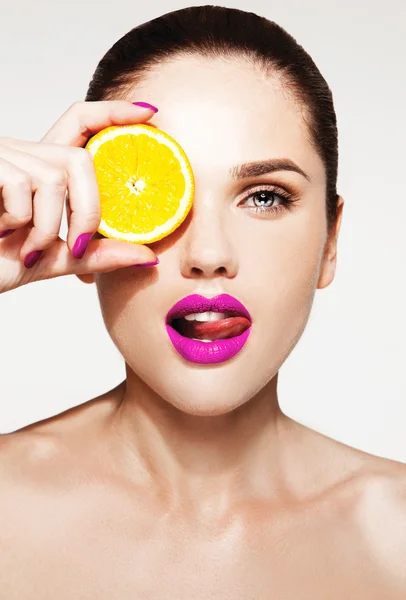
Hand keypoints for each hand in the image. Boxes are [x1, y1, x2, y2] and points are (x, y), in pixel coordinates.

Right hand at [0, 100, 158, 293]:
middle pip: (79, 158)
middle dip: (89, 209)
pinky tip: (3, 234)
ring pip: (53, 178)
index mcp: (40, 169)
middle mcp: (22, 153)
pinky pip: (22, 186)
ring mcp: (2, 156)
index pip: (79, 123)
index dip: (112, 113)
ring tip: (28, 250)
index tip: (147, 113)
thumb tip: (148, 257)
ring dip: (49, 227)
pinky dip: (22, 222)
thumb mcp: (56, 257)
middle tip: (78, 245)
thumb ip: (98, 255)